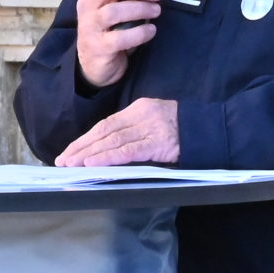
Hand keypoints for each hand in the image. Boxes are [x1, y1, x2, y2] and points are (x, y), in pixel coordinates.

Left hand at [58, 98, 179, 166]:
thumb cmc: (184, 130)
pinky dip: (108, 157)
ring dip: (89, 153)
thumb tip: (108, 147)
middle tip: (62, 160)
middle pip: (104, 131)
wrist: (210, 129)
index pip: (106, 124)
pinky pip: (128, 151)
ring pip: (112, 140)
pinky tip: (93, 163)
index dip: (86, 138)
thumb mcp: (156, 123)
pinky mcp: (158, 143)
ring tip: (71, 163)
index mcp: (139, 109)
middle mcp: (141, 115)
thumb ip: (135, 132)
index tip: (70, 149)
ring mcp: (150, 128)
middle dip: (81, 146)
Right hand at [75, 0, 165, 87]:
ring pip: (113, 12)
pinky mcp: (98, 47)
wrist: (96, 65)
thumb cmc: (113, 28)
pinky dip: (139, 33)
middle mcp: (88, 3)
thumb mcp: (128, 5)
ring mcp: (90, 25)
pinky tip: (150, 31)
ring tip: (156, 12)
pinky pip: (119, 38)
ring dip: (141, 10)